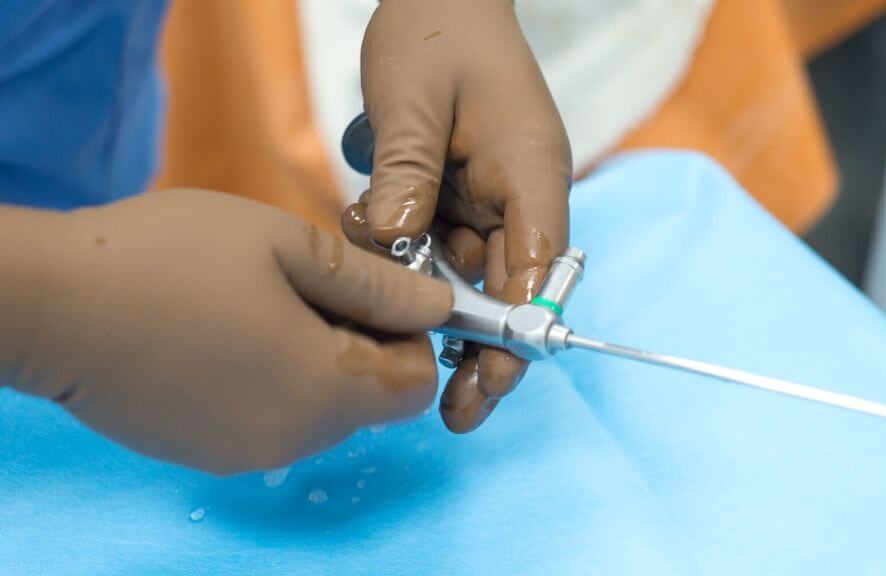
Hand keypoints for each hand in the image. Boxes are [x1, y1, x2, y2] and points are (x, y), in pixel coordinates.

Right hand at [1, 190, 451, 474]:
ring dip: (314, 360)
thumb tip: (437, 306)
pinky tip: (225, 331)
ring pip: (318, 410)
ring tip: (262, 299)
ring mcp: (244, 452)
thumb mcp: (288, 248)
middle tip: (312, 282)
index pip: (415, 387)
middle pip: (368, 401)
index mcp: (325, 389)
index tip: (377, 290)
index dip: (410, 336)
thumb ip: (374, 285)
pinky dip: (269, 381)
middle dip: (362, 344)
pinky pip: (269, 420)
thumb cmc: (171, 260)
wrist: (51, 304)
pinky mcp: (203, 452)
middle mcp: (293, 438)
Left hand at [342, 0, 571, 432]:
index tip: (491, 377)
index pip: (540, 264)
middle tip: (457, 410)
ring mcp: (489, 196)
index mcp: (530, 171)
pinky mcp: (457, 196)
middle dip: (484, 348)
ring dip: (431, 305)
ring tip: (390, 334)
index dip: (520, 326)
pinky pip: (436, 248)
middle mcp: (519, 193)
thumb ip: (406, 176)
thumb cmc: (436, 32)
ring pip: (469, 276)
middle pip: (513, 288)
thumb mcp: (411, 100)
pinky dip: (407, 265)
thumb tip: (397, 247)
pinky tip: (374, 263)